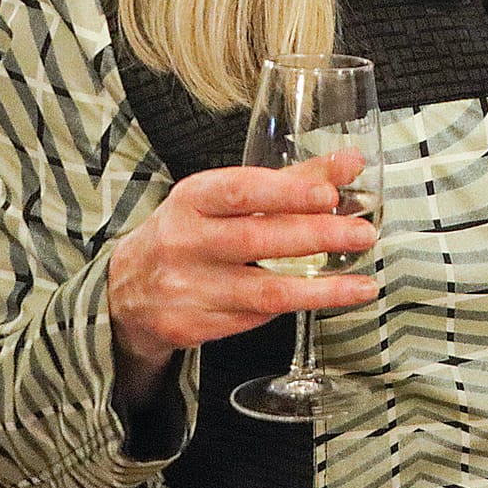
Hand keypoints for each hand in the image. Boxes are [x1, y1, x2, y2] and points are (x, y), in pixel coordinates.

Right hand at [107, 152, 378, 403]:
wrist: (124, 290)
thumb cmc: (189, 232)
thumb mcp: (226, 197)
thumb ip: (292, 179)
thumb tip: (352, 162)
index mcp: (192, 199)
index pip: (242, 191)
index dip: (288, 192)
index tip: (330, 194)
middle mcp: (183, 242)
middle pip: (258, 241)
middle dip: (318, 237)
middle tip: (363, 235)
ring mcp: (183, 288)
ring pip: (263, 291)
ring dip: (321, 290)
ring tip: (362, 285)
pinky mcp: (188, 326)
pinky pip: (252, 318)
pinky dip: (290, 307)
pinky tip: (318, 299)